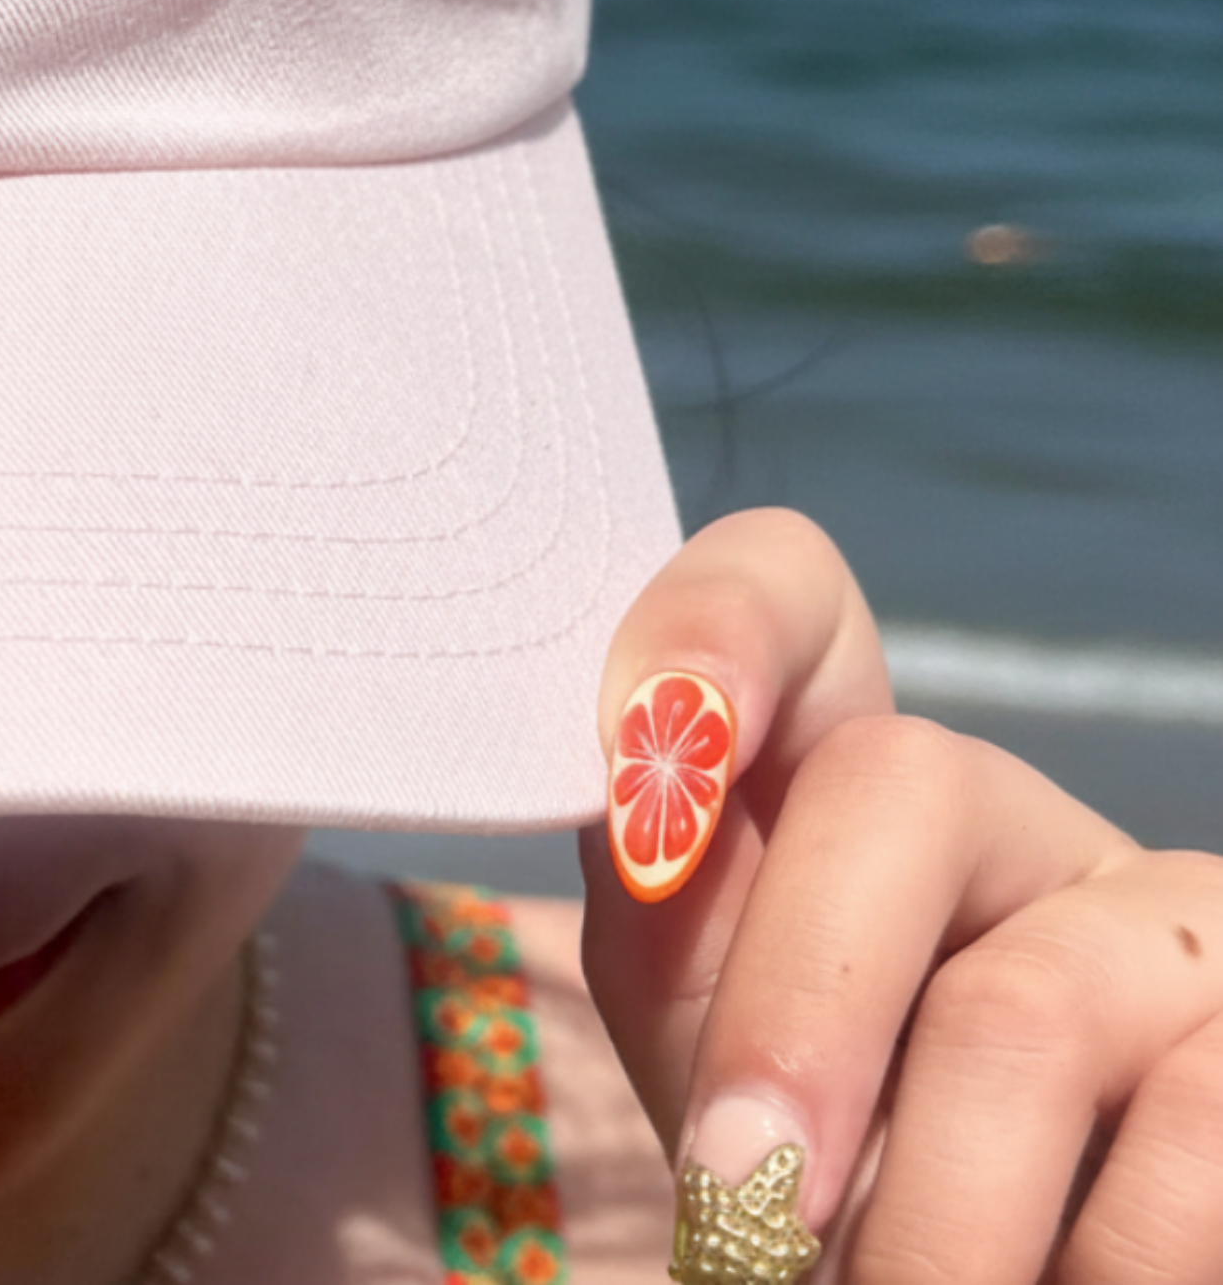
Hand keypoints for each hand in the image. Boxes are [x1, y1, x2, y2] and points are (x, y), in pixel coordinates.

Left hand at [581, 507, 1222, 1281]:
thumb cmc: (831, 1189)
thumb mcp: (721, 1055)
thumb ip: (674, 928)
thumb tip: (647, 808)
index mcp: (840, 790)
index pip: (790, 593)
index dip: (716, 622)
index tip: (643, 754)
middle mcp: (1011, 814)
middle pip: (899, 783)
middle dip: (796, 1015)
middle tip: (740, 1207)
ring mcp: (1169, 917)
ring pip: (1023, 1007)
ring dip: (928, 1213)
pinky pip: (1184, 1139)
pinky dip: (1079, 1268)